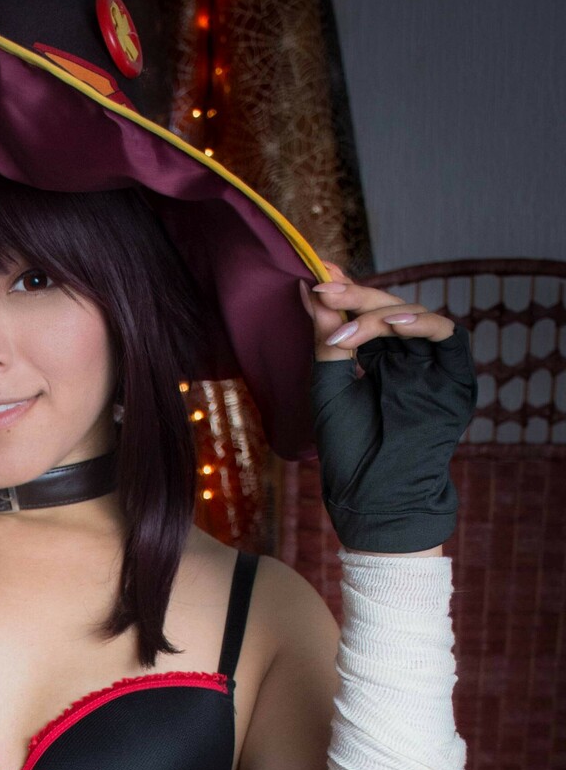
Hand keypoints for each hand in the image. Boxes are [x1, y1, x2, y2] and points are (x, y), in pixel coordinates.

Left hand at [298, 260, 477, 554]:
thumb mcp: (330, 387)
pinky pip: (447, 334)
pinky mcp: (455, 376)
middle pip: (388, 309)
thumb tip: (314, 291)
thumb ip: (328, 340)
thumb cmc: (349, 449)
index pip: (365, 314)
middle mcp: (407, 358)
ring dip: (379, 312)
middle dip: (356, 297)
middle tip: (326, 290)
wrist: (374, 493)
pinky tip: (391, 323)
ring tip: (346, 326)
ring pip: (414, 315)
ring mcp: (432, 366)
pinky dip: (420, 323)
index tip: (317, 276)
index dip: (345, 293)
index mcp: (378, 361)